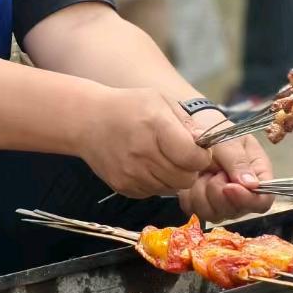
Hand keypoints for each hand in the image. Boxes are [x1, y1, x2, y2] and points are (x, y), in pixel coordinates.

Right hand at [77, 87, 211, 198]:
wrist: (87, 121)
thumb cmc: (128, 107)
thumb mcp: (160, 101)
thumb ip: (186, 122)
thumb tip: (205, 143)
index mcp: (155, 127)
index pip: (193, 158)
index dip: (202, 156)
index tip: (197, 148)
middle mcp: (143, 154)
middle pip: (185, 178)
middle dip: (189, 168)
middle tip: (180, 154)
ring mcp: (132, 174)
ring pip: (171, 188)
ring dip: (173, 176)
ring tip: (161, 157)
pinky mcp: (124, 187)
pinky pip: (154, 192)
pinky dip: (156, 181)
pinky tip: (146, 164)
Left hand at [176, 110, 274, 221]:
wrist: (192, 130)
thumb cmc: (216, 130)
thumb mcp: (229, 139)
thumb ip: (238, 160)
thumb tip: (252, 185)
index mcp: (258, 176)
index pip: (263, 201)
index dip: (248, 199)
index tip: (229, 187)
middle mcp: (243, 194)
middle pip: (237, 211)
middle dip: (220, 193)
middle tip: (213, 170)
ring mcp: (222, 202)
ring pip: (215, 214)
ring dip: (204, 193)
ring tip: (203, 171)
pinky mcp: (202, 204)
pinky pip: (196, 210)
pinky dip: (191, 196)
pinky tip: (193, 178)